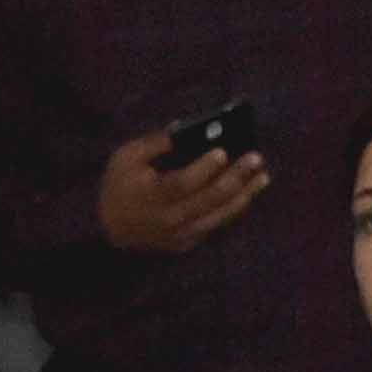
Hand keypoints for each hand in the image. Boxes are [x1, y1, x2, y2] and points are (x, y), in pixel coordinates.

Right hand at [95, 127, 268, 256]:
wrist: (109, 230)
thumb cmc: (118, 186)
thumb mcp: (125, 157)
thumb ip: (154, 144)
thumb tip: (183, 130)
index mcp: (152, 195)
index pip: (183, 183)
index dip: (204, 169)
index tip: (223, 152)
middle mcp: (170, 218)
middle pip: (210, 199)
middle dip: (236, 177)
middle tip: (255, 158)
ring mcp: (182, 234)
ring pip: (220, 215)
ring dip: (244, 195)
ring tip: (263, 177)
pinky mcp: (189, 242)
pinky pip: (216, 224)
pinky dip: (234, 208)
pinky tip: (248, 192)